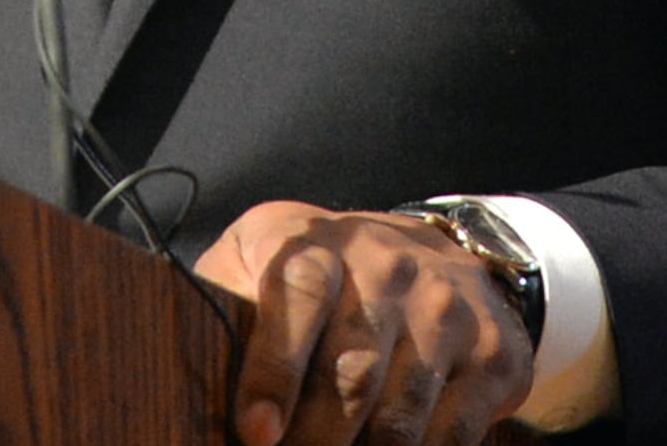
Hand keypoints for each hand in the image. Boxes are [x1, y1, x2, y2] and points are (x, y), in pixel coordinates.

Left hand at [194, 203, 536, 445]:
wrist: (440, 253)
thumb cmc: (324, 273)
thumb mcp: (261, 258)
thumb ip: (225, 299)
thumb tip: (174, 359)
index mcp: (319, 240)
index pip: (300, 293)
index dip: (274, 368)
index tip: (255, 431)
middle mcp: (390, 265)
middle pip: (352, 371)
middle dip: (314, 440)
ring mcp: (447, 309)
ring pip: (401, 413)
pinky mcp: (492, 354)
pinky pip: (453, 434)